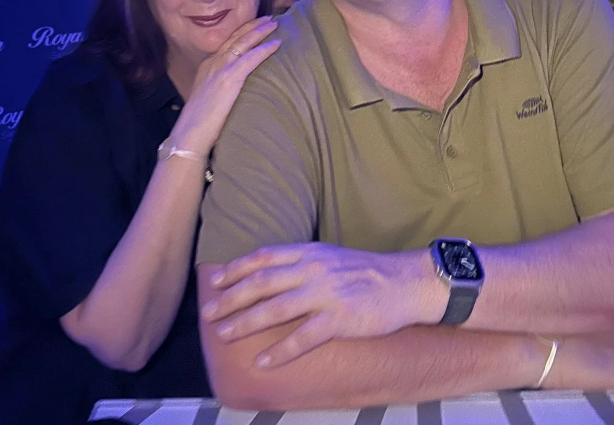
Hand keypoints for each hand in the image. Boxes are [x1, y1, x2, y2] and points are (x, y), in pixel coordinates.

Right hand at [171, 16, 280, 154]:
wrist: (190, 134)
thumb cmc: (201, 123)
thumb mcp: (209, 97)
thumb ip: (221, 86)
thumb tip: (236, 86)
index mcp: (207, 66)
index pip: (227, 42)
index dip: (242, 32)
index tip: (255, 25)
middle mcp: (212, 62)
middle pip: (235, 37)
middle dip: (252, 25)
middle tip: (268, 18)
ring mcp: (220, 69)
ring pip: (243, 42)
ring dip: (260, 31)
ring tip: (274, 23)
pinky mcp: (229, 79)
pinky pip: (251, 58)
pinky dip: (265, 49)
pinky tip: (276, 43)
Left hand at [201, 243, 446, 367]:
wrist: (405, 283)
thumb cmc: (366, 271)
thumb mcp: (331, 256)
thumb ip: (303, 262)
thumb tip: (270, 272)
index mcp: (310, 252)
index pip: (264, 257)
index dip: (236, 269)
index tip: (215, 281)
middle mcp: (314, 269)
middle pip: (262, 282)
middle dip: (231, 298)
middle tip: (208, 313)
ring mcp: (326, 293)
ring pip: (276, 309)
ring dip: (246, 323)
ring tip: (224, 336)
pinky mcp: (340, 318)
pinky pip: (303, 337)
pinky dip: (280, 351)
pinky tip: (262, 362)